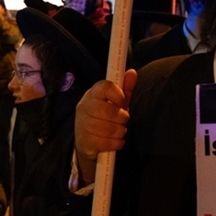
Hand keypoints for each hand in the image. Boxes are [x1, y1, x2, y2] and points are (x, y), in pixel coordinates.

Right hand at [74, 70, 137, 184]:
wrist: (86, 140)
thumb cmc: (103, 117)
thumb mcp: (115, 102)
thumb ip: (125, 89)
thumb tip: (132, 72)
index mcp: (93, 94)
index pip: (105, 87)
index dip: (118, 94)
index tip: (122, 101)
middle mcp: (85, 107)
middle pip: (111, 111)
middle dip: (122, 118)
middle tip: (121, 120)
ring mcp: (83, 125)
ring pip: (111, 129)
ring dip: (120, 132)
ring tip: (117, 131)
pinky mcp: (85, 141)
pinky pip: (109, 143)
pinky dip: (117, 143)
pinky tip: (113, 141)